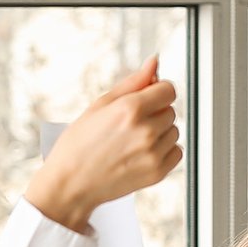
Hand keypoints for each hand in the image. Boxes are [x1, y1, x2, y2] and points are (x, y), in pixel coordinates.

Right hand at [25, 57, 181, 231]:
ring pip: (174, 131)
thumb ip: (132, 83)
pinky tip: (141, 153)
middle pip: (170, 110)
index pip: (168, 90)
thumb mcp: (100, 105)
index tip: (147, 98)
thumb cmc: (79, 144)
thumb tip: (154, 63)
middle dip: (155, 112)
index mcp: (130, 109)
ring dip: (160, 132)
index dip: (157, 91)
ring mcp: (153, 153)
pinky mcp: (158, 172)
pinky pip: (176, 152)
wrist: (72, 183)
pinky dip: (164, 151)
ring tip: (132, 140)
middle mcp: (146, 131)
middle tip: (129, 124)